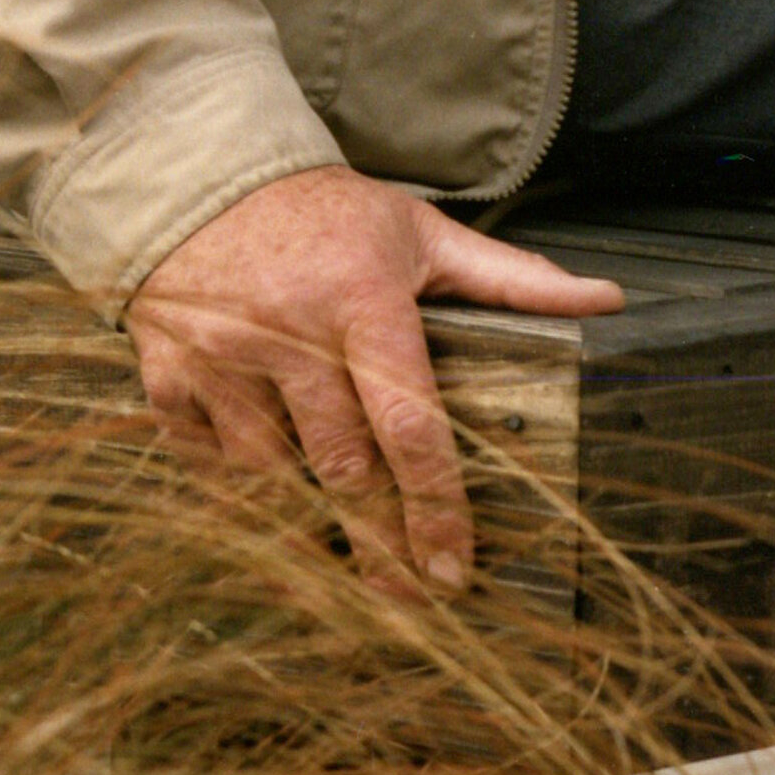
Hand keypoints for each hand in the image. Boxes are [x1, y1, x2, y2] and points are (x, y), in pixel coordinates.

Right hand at [123, 166, 627, 602]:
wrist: (199, 178)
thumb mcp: (420, 233)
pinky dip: (242, 504)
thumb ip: (510, 277)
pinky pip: (209, 469)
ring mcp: (220, 360)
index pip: (409, 423)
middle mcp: (288, 333)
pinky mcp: (169, 380)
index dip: (437, 506)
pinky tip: (274, 527)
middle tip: (413, 596)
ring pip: (270, 483)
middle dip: (383, 544)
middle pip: (342, 471)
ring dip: (310, 536)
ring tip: (346, 578)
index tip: (457, 565)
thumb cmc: (325, 215)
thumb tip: (605, 301)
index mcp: (360, 298)